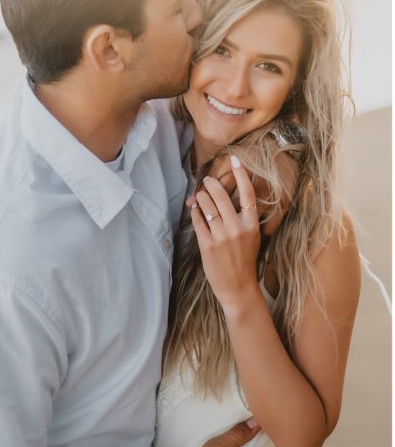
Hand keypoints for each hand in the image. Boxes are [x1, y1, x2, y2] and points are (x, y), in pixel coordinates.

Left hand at [191, 156, 260, 309]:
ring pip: (206, 205)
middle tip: (207, 180)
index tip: (235, 160)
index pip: (248, 194)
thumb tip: (225, 198)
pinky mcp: (207, 244)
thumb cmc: (244, 260)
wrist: (238, 287)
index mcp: (252, 225)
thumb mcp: (251, 237)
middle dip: (211, 184)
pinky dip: (195, 212)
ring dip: (201, 197)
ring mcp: (221, 236)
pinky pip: (197, 220)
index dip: (241, 175)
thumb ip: (241, 218)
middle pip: (220, 195)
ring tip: (200, 196)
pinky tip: (195, 210)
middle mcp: (237, 228)